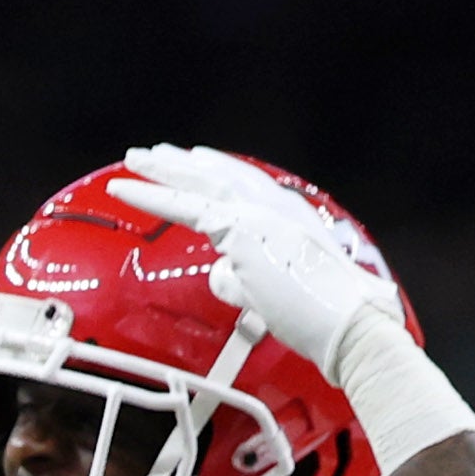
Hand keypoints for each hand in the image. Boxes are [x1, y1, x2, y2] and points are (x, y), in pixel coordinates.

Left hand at [114, 146, 397, 378]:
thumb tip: (217, 274)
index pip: (244, 186)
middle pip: (219, 174)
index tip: (194, 161)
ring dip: (163, 168)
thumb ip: (242, 280)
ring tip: (134, 158)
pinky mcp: (240, 229)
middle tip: (152, 152)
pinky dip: (153, 196)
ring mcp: (259, 214)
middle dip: (184, 163)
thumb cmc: (321, 318)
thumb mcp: (276, 293)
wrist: (347, 324)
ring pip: (200, 181)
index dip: (215, 171)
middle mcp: (275, 206)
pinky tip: (127, 190)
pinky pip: (185, 206)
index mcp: (289, 217)